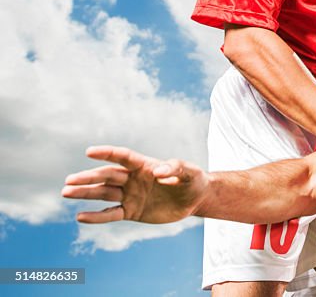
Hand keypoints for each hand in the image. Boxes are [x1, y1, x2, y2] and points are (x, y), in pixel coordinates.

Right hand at [62, 146, 206, 223]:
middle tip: (68, 181)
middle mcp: (133, 179)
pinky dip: (96, 217)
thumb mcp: (189, 172)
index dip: (107, 153)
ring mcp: (130, 195)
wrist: (194, 199)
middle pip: (107, 176)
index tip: (89, 151)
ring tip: (67, 192)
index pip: (123, 157)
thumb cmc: (192, 180)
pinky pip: (111, 214)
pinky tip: (80, 216)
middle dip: (88, 178)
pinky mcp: (131, 211)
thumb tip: (159, 173)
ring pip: (104, 194)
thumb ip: (175, 169)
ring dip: (85, 194)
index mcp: (144, 165)